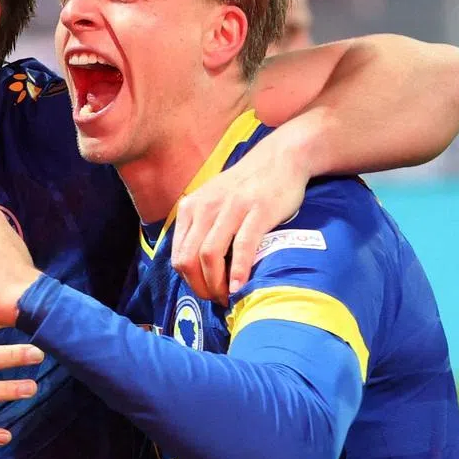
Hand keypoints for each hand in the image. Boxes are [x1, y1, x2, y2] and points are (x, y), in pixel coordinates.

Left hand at [171, 119, 313, 303]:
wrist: (280, 158)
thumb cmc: (245, 187)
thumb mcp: (212, 202)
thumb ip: (200, 229)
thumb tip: (194, 268)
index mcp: (190, 208)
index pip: (178, 256)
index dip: (190, 282)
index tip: (206, 292)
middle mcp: (205, 207)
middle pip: (189, 260)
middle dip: (201, 287)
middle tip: (217, 300)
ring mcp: (231, 208)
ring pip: (209, 256)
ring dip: (216, 284)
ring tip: (228, 297)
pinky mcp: (257, 210)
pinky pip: (242, 246)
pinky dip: (238, 271)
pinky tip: (240, 286)